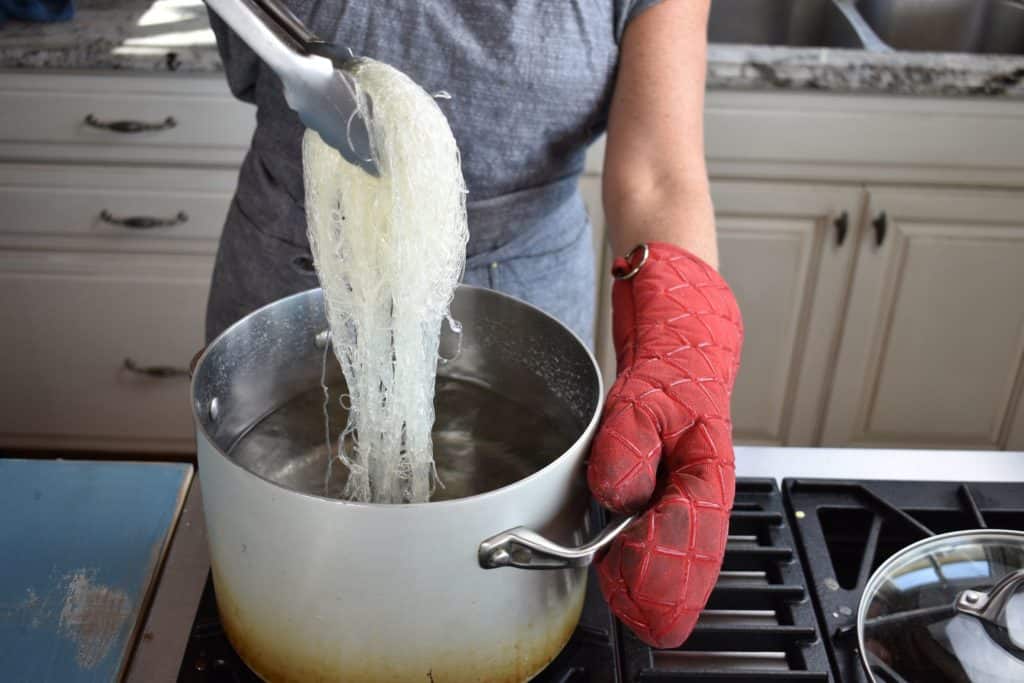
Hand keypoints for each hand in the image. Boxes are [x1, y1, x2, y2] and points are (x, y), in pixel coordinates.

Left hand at [587, 241, 742, 647]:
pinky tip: (627, 566)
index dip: (660, 567)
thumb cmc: (674, 359)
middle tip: (632, 611)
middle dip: (663, 589)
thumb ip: (628, 444)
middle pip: (693, 557)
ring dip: (658, 578)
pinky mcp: (666, 484)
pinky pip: (666, 533)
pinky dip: (649, 555)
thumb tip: (618, 495)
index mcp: (707, 470)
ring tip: (629, 601)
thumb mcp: (644, 395)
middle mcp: (700, 488)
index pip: (691, 536)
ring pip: (683, 550)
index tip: (627, 585)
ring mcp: (685, 488)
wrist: (678, 330)